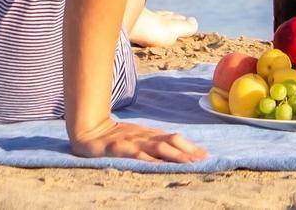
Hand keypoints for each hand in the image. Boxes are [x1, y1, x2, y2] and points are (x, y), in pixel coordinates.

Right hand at [68, 118, 207, 162]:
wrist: (89, 130)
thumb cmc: (116, 137)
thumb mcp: (138, 138)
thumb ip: (155, 143)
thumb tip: (178, 151)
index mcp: (150, 134)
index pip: (174, 139)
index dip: (190, 146)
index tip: (206, 155)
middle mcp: (144, 136)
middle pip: (170, 141)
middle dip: (187, 150)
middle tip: (203, 159)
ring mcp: (132, 142)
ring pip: (157, 147)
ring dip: (175, 155)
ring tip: (189, 163)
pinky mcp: (118, 149)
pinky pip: (135, 154)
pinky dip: (148, 159)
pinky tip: (158, 165)